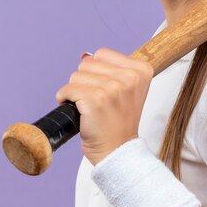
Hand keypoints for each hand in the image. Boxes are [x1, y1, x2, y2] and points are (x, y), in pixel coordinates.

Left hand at [55, 48, 153, 165]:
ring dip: (76, 92)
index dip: (98, 73)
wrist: (118, 152)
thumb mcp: (126, 90)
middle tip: (99, 102)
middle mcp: (130, 77)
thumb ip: (110, 70)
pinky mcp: (95, 100)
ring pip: (76, 76)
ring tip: (90, 108)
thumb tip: (85, 56)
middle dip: (86, 82)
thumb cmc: (119, 123)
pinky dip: (65, 99)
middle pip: (87, 64)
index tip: (108, 92)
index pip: (102, 54)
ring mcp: (113, 88)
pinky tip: (78, 112)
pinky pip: (67, 90)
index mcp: (141, 70)